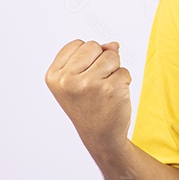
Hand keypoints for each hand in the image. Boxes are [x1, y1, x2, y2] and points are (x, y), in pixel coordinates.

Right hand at [45, 39, 131, 157]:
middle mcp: (68, 80)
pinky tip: (114, 97)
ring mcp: (89, 84)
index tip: (82, 78)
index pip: (78, 44)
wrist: (100, 135)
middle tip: (95, 85)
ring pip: (112, 56)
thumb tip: (114, 45)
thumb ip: (92, 55)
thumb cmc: (89, 104)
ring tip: (105, 89)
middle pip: (94, 46)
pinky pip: (124, 71)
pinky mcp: (111, 89)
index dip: (87, 58)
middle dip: (101, 60)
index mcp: (54, 75)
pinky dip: (124, 82)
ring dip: (114, 70)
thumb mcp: (79, 78)